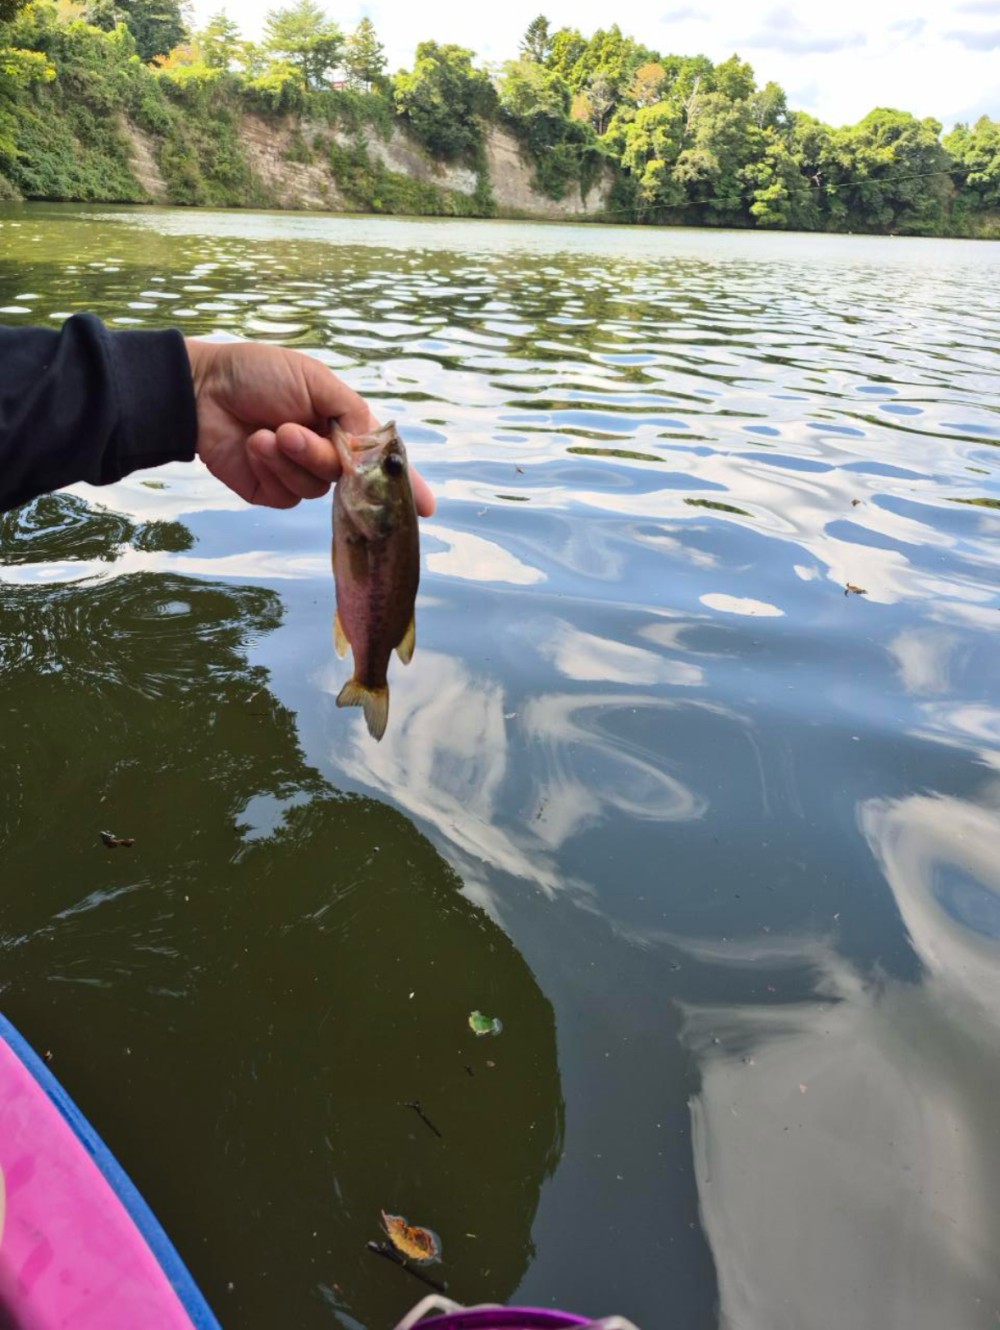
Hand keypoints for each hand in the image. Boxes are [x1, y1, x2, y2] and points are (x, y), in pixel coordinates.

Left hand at [185, 339, 435, 514]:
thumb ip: (352, 414)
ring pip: (317, 490)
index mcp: (343, 426)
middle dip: (321, 456)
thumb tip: (372, 450)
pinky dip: (271, 469)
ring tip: (265, 433)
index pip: (381, 462)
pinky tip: (252, 445)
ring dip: (290, 459)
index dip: (407, 485)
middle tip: (291, 431)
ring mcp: (300, 476)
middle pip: (350, 480)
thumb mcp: (316, 380)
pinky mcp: (272, 493)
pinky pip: (288, 496)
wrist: (202, 390)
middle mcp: (327, 455)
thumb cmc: (258, 374)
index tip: (426, 508)